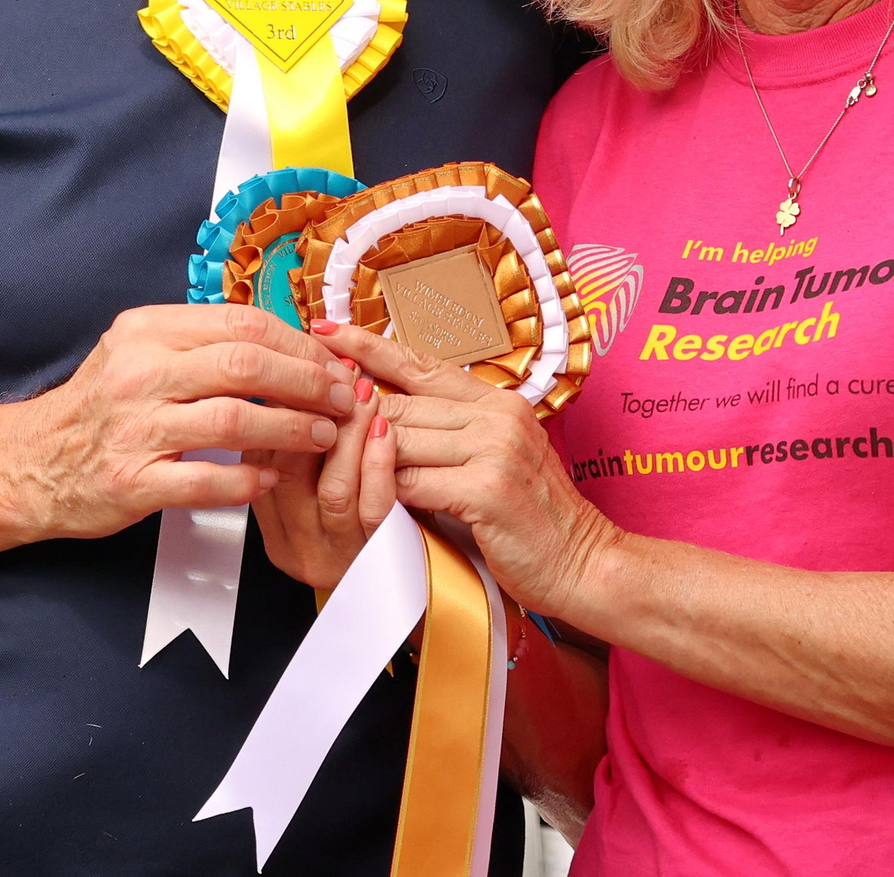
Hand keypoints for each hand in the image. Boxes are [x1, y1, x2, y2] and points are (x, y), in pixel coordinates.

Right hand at [23, 303, 352, 539]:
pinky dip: (247, 478)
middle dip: (308, 381)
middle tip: (343, 397)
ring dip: (290, 428)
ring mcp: (134, 429)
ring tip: (323, 435)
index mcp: (146, 332)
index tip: (330, 361)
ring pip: (233, 417)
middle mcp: (139, 374)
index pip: (241, 323)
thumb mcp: (137, 352)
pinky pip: (206, 479)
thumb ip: (198, 341)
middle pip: (245, 364)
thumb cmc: (97, 408)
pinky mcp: (132, 481)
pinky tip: (270, 477)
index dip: (298, 343)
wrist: (32, 462)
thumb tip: (280, 338)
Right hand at [249, 358, 398, 591]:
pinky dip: (379, 464)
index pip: (257, 456)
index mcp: (273, 525)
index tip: (298, 365)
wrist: (414, 600)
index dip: (278, 405)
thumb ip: (305, 454)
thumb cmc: (375, 537)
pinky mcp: (376, 563)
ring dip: (349, 432)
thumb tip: (300, 381)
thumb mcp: (320, 498)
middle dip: (311, 411)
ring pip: (332, 488)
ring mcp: (336, 557)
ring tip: (363, 392)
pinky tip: (387, 432)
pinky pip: (373, 510)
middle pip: (285, 470)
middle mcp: (296, 546)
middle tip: (333, 372)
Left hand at [313, 317, 618, 616]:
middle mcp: (497, 415)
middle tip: (309, 411)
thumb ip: (447, 433)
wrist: (584, 563)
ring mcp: (495, 449)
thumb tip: (380, 412)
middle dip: (353, 412)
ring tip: (332, 464)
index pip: (420, 364)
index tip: (326, 331)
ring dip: (367, 459)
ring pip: (400, 441)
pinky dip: (389, 492)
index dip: (369, 346)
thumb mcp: (492, 459)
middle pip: (400, 403)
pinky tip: (375, 500)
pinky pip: (413, 482)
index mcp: (497, 401)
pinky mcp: (487, 488)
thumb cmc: (529, 517)